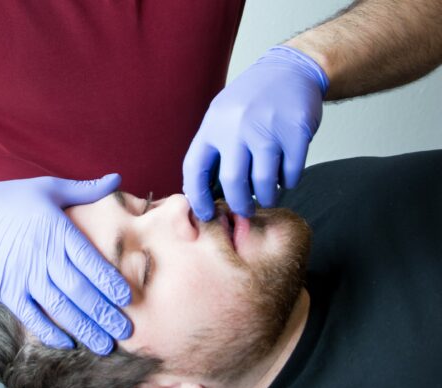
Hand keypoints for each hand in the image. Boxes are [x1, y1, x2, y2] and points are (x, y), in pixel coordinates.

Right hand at [0, 174, 132, 353]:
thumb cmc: (10, 198)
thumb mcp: (49, 187)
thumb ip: (85, 189)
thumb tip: (117, 179)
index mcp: (57, 231)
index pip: (90, 261)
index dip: (110, 282)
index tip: (128, 299)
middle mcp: (42, 255)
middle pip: (79, 290)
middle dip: (103, 313)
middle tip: (125, 332)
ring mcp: (23, 275)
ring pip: (59, 307)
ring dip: (84, 328)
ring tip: (104, 345)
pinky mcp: (6, 290)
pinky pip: (31, 316)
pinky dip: (49, 331)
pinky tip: (67, 343)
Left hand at [182, 45, 328, 220]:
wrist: (291, 70)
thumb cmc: (252, 101)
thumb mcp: (222, 117)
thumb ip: (213, 150)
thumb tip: (205, 194)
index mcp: (213, 125)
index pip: (195, 169)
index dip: (198, 198)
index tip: (206, 214)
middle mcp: (237, 127)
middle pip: (232, 182)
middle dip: (239, 204)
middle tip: (244, 210)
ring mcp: (268, 129)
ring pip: (264, 183)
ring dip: (267, 197)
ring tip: (268, 196)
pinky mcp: (295, 132)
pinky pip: (290, 174)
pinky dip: (288, 182)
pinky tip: (285, 176)